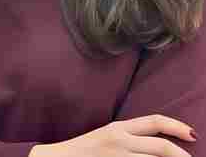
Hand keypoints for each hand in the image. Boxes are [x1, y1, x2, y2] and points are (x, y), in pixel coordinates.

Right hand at [31, 114, 195, 156]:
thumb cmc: (82, 151)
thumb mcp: (105, 137)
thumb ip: (127, 137)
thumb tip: (153, 144)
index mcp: (118, 128)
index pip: (154, 122)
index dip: (176, 126)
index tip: (191, 134)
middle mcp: (121, 140)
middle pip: (161, 145)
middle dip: (181, 155)